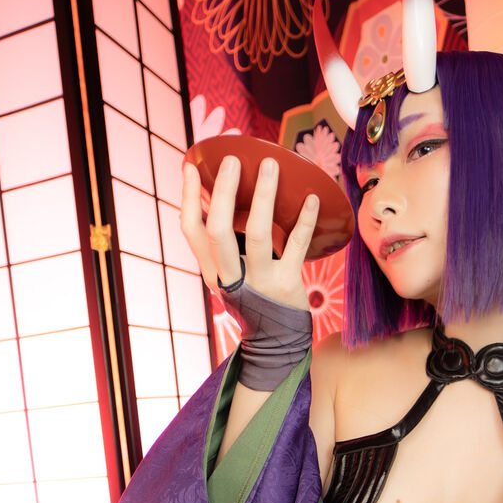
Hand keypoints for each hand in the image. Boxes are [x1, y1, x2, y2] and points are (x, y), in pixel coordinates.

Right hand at [181, 153, 318, 312]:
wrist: (276, 343)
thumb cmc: (254, 297)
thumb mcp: (229, 275)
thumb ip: (224, 245)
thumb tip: (222, 196)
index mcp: (212, 269)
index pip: (191, 230)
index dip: (189, 197)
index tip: (191, 166)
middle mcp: (230, 276)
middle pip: (218, 230)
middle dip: (223, 192)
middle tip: (232, 159)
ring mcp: (259, 281)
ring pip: (256, 234)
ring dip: (263, 196)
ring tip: (271, 165)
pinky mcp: (286, 284)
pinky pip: (296, 246)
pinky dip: (305, 220)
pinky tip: (312, 198)